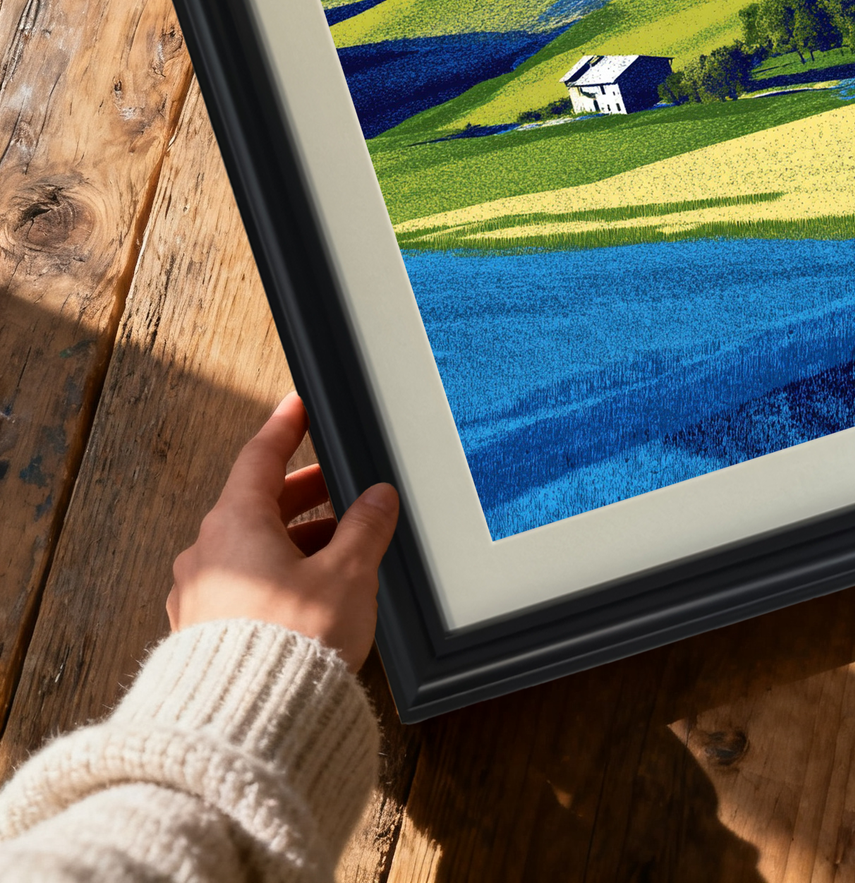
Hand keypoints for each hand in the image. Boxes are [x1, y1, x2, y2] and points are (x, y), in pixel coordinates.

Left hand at [167, 392, 398, 670]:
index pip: (260, 456)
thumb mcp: (347, 575)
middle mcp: (207, 553)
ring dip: (294, 538)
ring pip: (250, 546)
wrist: (246, 726)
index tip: (297, 406)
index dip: (285, 428)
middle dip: (304, 492)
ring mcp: (198, 596)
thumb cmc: (290, 646)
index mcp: (234, 524)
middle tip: (342, 484)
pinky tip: (312, 590)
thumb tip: (377, 499)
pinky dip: (276, 573)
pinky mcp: (203, 634)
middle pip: (257, 503)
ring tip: (341, 546)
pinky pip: (242, 584)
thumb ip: (365, 529)